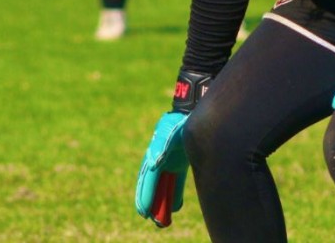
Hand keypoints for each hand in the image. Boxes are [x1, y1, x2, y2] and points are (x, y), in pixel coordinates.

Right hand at [135, 111, 189, 227]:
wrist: (190, 113)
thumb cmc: (178, 122)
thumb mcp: (169, 132)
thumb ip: (161, 146)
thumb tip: (154, 165)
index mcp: (154, 153)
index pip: (149, 179)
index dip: (146, 195)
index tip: (144, 211)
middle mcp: (160, 159)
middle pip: (154, 184)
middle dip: (151, 201)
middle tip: (149, 218)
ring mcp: (170, 161)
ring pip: (164, 186)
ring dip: (162, 201)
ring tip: (162, 221)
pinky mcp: (180, 162)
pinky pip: (175, 182)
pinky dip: (175, 194)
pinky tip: (176, 207)